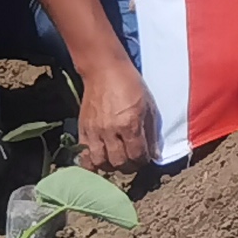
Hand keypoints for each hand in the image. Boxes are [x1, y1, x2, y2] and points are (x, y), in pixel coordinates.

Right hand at [79, 55, 158, 174]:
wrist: (104, 70)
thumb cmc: (130, 85)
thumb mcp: (149, 105)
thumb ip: (151, 132)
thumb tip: (154, 155)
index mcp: (130, 123)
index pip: (137, 155)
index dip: (143, 161)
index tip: (144, 158)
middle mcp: (111, 130)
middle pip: (119, 162)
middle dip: (129, 166)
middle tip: (132, 161)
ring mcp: (94, 131)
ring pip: (100, 163)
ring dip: (110, 167)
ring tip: (116, 161)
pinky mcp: (82, 129)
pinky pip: (84, 155)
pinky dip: (92, 162)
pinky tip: (100, 159)